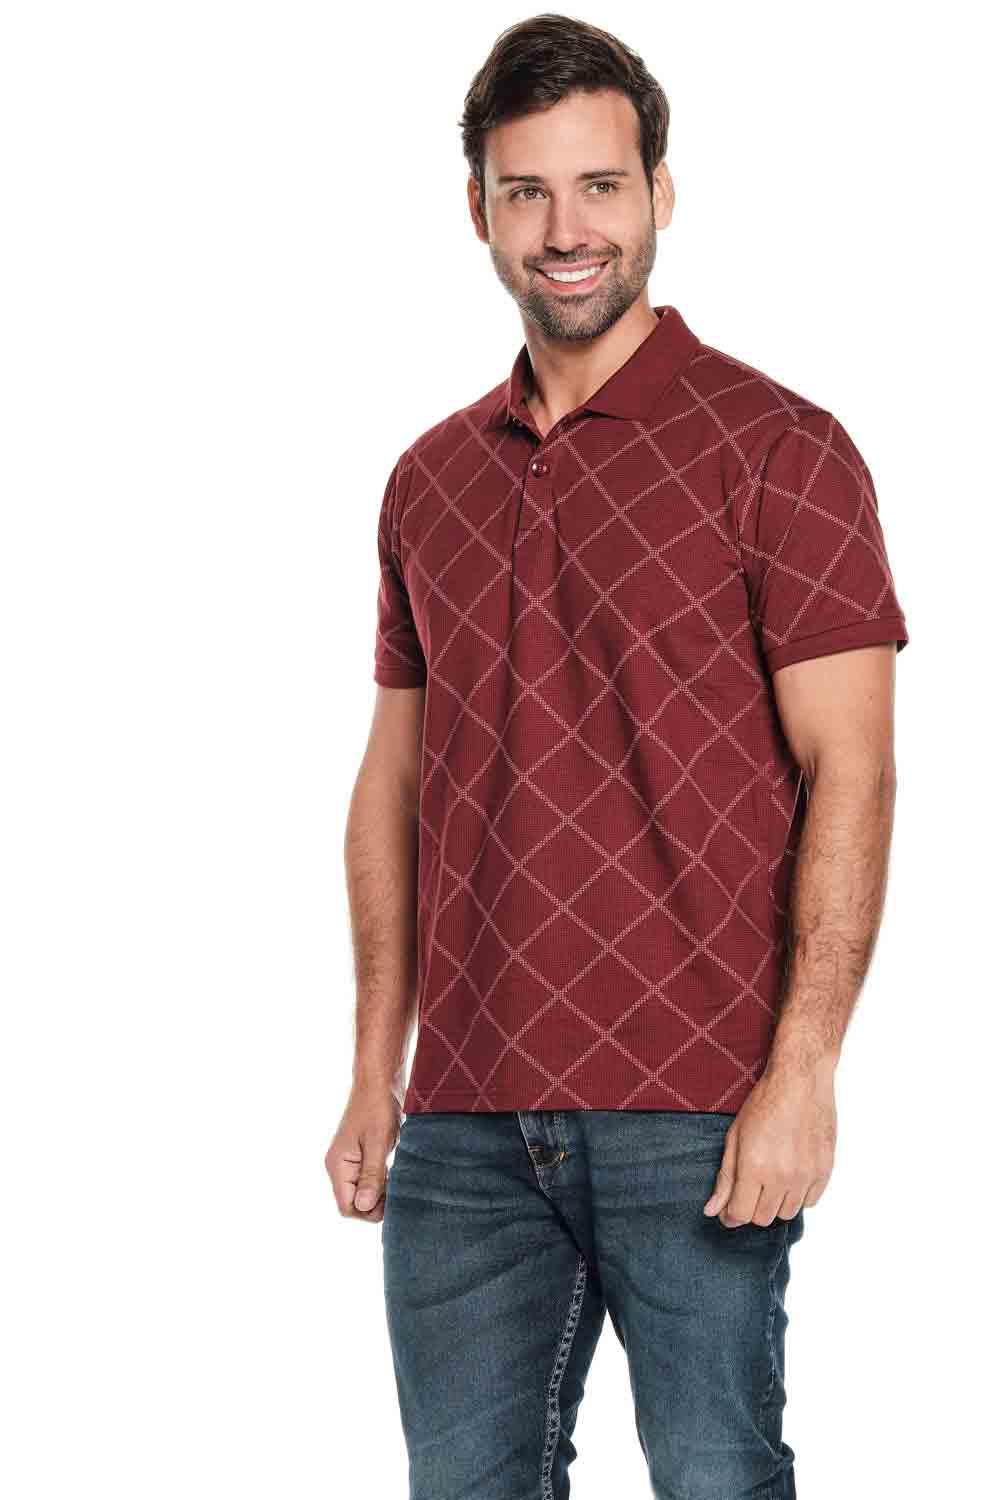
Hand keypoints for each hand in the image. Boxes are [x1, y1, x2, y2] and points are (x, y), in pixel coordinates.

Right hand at [325, 1083, 401, 1222]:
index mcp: (337, 1166)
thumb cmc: (377, 1107)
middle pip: (354, 1203)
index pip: (346, 1207)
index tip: (391, 1201)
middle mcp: (339, 1167)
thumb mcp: (377, 1142)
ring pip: (363, 1193)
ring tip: (399, 1180)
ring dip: (381, 1192)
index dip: (368, 1211)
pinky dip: (382, 1182)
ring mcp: (350, 1162)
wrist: (379, 1081)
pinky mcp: (361, 1156)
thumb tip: (363, 1207)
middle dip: (376, 1203)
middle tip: (399, 1190)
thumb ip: (371, 1175)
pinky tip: (396, 1173)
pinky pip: (369, 1180)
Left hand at [703, 1063, 836, 1226]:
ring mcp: (806, 1176)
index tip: (728, 1208)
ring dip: (775, 1203)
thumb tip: (713, 1210)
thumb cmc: (764, 1103)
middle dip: (751, 1207)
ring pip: (787, 1214)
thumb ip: (725, 1178)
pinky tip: (791, 1174)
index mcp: (754, 1168)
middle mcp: (782, 1177)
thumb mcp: (735, 1137)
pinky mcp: (825, 1171)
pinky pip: (810, 1202)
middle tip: (749, 1187)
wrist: (800, 1081)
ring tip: (771, 1178)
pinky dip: (798, 1195)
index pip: (740, 1214)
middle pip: (763, 1218)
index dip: (730, 1215)